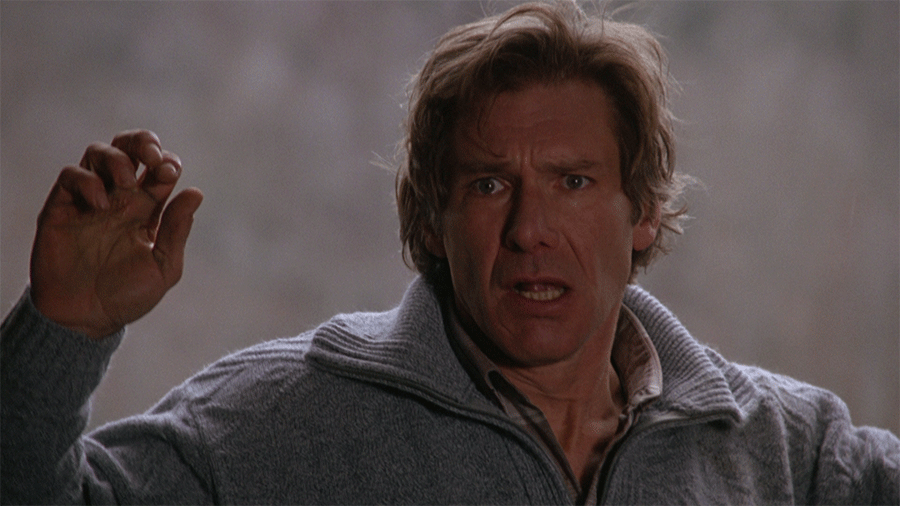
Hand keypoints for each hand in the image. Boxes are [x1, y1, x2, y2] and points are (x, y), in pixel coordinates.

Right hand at [29, 130, 202, 338]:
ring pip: (99, 153)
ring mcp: (89, 201)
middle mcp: (119, 199)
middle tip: (152, 157)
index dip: (167, 161)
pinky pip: (71, 175)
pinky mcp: (61, 208)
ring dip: (116, 158)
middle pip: (129, 149)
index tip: (170, 172)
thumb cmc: (127, 296)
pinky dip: (87, 181)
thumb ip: (176, 230)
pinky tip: (101, 205)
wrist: (85, 319)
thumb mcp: (163, 266)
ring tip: (125, 181)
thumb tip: (195, 193)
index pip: (159, 170)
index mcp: (147, 210)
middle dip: (142, 142)